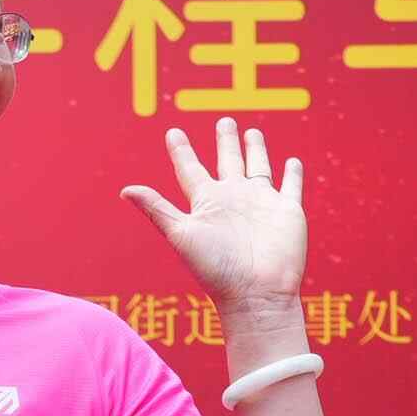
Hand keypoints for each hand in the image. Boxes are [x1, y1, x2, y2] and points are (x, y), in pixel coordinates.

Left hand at [120, 119, 306, 311]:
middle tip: (224, 121)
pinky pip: (290, 186)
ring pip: (258, 167)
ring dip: (255, 150)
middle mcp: (233, 199)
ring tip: (251, 133)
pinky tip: (292, 162)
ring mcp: (261, 204)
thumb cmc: (216, 269)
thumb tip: (124, 190)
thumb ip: (157, 210)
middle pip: (227, 162)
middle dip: (225, 142)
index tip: (173, 133)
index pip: (190, 170)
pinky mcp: (287, 210)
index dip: (181, 151)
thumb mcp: (181, 235)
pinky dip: (292, 174)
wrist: (255, 294)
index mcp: (207, 203)